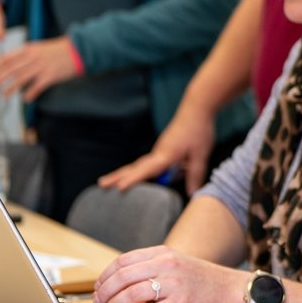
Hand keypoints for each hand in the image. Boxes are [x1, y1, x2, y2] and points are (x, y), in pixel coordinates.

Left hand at [0, 36, 81, 101]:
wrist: (78, 50)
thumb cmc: (59, 50)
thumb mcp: (40, 47)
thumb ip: (26, 54)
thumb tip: (12, 65)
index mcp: (28, 49)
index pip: (6, 58)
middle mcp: (32, 58)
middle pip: (9, 70)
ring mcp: (41, 67)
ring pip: (19, 79)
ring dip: (10, 89)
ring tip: (5, 96)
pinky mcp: (50, 76)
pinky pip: (36, 87)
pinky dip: (29, 94)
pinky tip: (26, 99)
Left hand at [93, 245, 247, 302]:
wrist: (229, 289)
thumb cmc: (201, 278)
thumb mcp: (175, 263)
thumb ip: (151, 267)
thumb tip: (121, 284)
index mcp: (163, 252)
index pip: (124, 260)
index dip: (106, 275)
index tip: (98, 286)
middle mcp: (167, 264)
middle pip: (123, 277)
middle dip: (105, 291)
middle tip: (98, 302)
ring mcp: (173, 284)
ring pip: (132, 294)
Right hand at [99, 107, 215, 192]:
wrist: (196, 108)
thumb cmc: (198, 129)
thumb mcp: (200, 154)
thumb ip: (195, 175)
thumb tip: (192, 194)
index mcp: (165, 155)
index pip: (146, 170)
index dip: (133, 180)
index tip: (119, 187)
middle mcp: (157, 153)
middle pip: (134, 167)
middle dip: (118, 176)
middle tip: (101, 184)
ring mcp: (159, 150)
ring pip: (142, 165)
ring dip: (128, 173)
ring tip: (109, 182)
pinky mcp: (163, 148)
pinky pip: (152, 162)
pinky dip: (144, 170)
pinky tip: (159, 175)